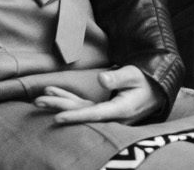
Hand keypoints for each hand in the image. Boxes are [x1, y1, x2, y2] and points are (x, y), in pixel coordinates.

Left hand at [34, 66, 164, 124]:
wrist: (155, 91)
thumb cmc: (145, 81)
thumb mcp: (134, 76)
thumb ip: (119, 77)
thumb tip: (101, 79)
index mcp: (121, 109)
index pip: (95, 114)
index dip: (76, 116)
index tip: (57, 117)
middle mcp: (111, 115)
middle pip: (81, 112)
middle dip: (59, 106)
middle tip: (37, 101)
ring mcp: (105, 114)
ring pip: (79, 109)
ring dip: (60, 102)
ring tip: (40, 97)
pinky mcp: (102, 109)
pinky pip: (82, 106)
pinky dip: (68, 98)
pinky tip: (54, 93)